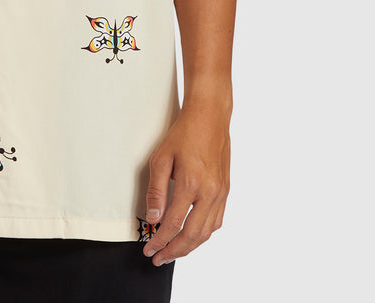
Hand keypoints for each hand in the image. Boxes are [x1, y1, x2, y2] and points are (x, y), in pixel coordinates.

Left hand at [143, 101, 229, 265]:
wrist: (209, 117)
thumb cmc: (183, 134)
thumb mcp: (161, 158)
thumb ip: (156, 190)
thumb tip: (152, 218)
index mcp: (191, 183)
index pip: (173, 223)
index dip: (159, 240)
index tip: (149, 249)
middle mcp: (209, 192)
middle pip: (192, 235)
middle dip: (174, 251)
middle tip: (158, 259)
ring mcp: (220, 193)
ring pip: (207, 232)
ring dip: (190, 247)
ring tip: (173, 252)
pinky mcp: (226, 191)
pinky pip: (217, 221)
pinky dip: (204, 234)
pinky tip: (193, 236)